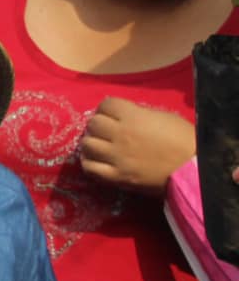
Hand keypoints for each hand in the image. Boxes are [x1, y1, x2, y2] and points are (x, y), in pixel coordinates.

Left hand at [80, 97, 194, 193]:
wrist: (194, 171)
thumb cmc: (184, 141)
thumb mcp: (164, 117)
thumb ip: (139, 114)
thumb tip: (124, 115)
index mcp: (133, 116)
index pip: (106, 104)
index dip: (108, 108)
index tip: (113, 114)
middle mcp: (120, 134)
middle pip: (93, 123)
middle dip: (99, 125)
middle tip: (107, 131)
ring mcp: (116, 156)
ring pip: (87, 144)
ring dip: (92, 143)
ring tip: (100, 146)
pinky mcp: (117, 176)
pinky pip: (90, 168)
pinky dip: (89, 163)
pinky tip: (96, 161)